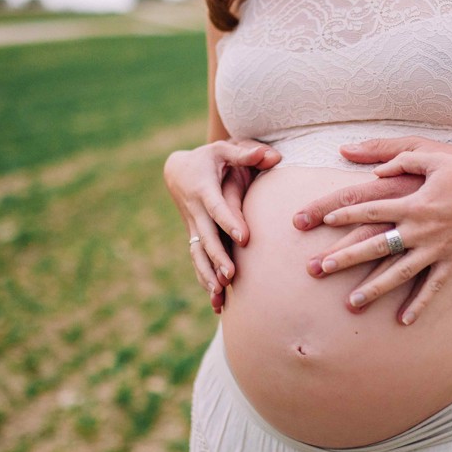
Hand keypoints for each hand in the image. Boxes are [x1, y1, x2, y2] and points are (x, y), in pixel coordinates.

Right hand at [163, 140, 279, 311]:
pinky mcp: (195, 238)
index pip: (217, 207)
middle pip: (206, 237)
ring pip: (198, 254)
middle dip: (218, 257)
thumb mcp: (224, 149)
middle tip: (231, 275)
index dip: (229, 222)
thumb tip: (273, 155)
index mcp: (204, 188)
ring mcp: (193, 227)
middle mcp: (196, 211)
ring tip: (220, 294)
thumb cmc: (209, 158)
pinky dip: (205, 280)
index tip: (244, 238)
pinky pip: (198, 261)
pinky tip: (216, 302)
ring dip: (208, 274)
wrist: (178, 170)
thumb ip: (247, 151)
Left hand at [309, 148, 451, 324]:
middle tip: (320, 269)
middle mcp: (422, 228)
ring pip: (400, 273)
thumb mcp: (433, 157)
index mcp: (414, 201)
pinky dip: (419, 304)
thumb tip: (375, 171)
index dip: (346, 214)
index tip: (323, 221)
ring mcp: (437, 248)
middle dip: (347, 257)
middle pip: (377, 245)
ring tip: (352, 303)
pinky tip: (403, 321)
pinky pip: (433, 286)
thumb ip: (400, 160)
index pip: (371, 209)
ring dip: (375, 289)